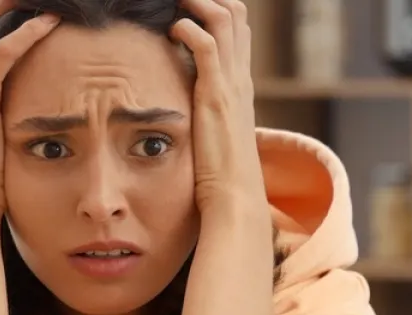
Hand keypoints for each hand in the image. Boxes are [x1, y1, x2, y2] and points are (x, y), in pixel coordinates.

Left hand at [171, 0, 267, 218]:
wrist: (235, 198)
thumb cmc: (220, 176)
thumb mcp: (213, 136)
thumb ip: (203, 116)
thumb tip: (183, 111)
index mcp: (240, 87)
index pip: (237, 31)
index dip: (215, 10)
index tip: (187, 8)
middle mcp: (240, 79)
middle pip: (237, 15)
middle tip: (181, 1)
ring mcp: (231, 85)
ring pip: (225, 19)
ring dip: (197, 4)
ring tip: (175, 3)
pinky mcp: (216, 95)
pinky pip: (206, 45)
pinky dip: (188, 29)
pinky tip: (172, 30)